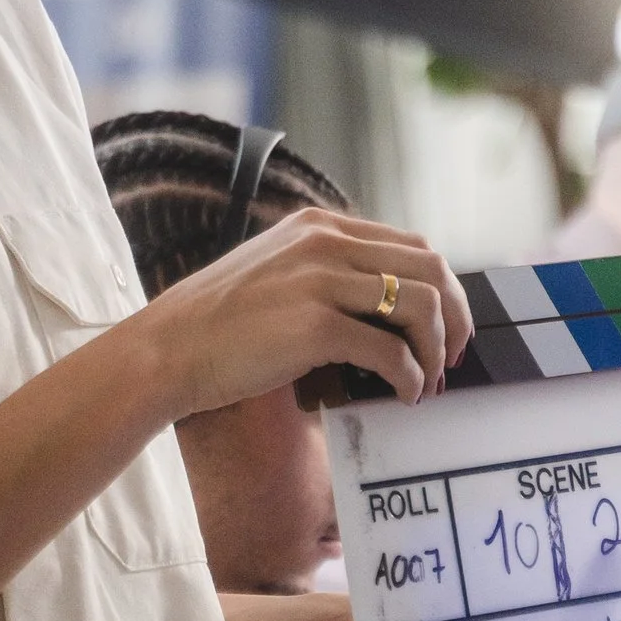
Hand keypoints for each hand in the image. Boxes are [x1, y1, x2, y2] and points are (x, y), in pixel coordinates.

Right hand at [138, 208, 470, 417]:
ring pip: (419, 307)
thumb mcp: (274, 272)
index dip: (443, 289)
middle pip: (430, 270)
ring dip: (434, 351)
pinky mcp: (314, 326)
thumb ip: (325, 272)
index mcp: (319, 226)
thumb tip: (383, 307)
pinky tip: (401, 394)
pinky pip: (390, 352)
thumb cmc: (216, 324)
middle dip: (455, 317)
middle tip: (451, 358)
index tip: (444, 327)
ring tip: (425, 383)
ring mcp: (319, 281)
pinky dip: (408, 377)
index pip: (413, 245)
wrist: (166, 350)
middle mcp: (325, 243)